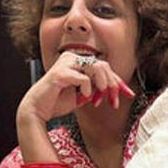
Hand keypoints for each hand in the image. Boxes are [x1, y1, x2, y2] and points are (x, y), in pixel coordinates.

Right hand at [16, 52, 134, 125]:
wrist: (38, 109)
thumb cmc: (57, 101)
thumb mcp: (83, 95)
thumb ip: (96, 89)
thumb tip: (115, 90)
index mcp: (78, 62)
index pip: (103, 68)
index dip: (117, 81)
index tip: (129, 94)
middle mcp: (72, 58)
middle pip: (103, 66)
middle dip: (112, 84)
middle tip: (114, 100)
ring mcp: (66, 63)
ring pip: (96, 67)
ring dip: (102, 84)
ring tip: (99, 98)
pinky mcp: (60, 73)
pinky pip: (83, 78)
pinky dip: (87, 89)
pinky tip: (84, 98)